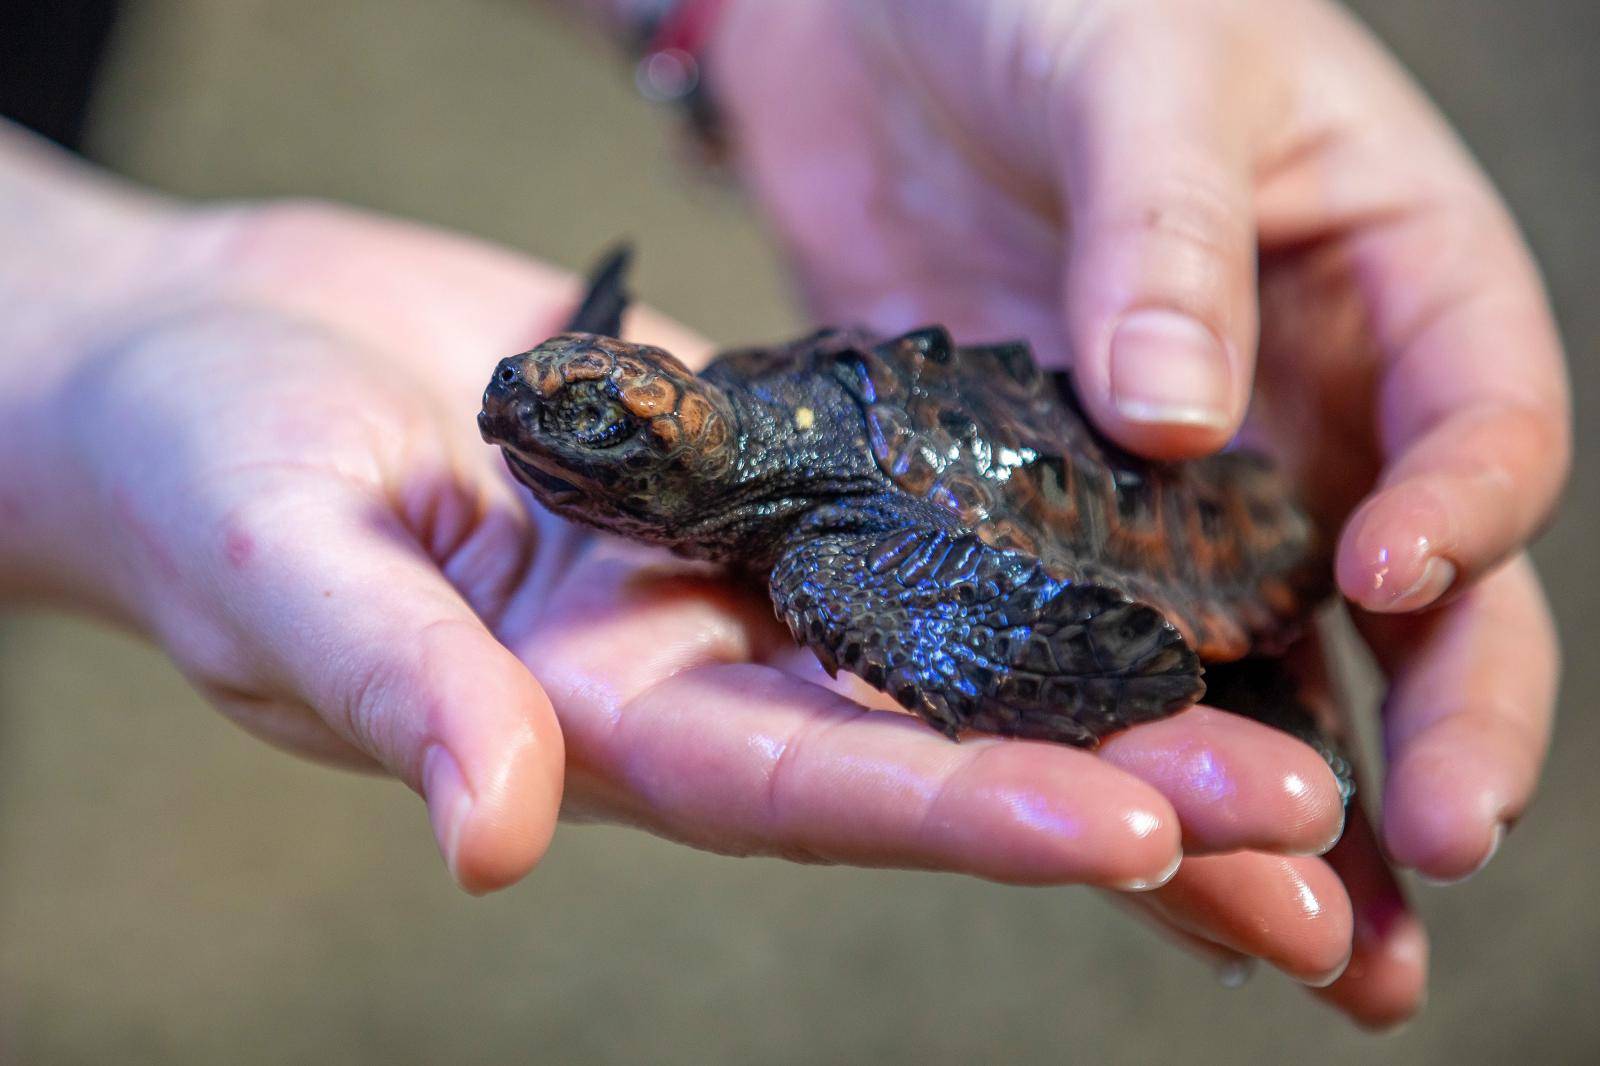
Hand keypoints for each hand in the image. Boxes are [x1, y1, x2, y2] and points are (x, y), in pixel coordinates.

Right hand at [4, 152, 1344, 915]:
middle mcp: (690, 672)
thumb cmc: (199, 463)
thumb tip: (482, 835)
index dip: (955, 812)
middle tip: (1310, 828)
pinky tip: (1176, 557)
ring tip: (1301, 735)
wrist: (208, 358)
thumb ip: (392, 687)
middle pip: (923, 748)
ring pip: (954, 652)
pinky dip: (1043, 556)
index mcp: (586, 724)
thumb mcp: (278, 564)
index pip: (795, 790)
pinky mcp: (759, 475)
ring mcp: (733, 579)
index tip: (1129, 830)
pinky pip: (918, 521)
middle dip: (1111, 795)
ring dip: (1121, 697)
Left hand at [711, 0, 1568, 1025]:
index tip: (1405, 583)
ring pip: (1257, 652)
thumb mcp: (1132, 64)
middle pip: (1404, 585)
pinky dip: (1108, 738)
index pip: (1478, 410)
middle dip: (1435, 720)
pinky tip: (1120, 845)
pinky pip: (1088, 638)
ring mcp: (1168, 472)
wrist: (872, 4)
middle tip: (1431, 856)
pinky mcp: (1038, 509)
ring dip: (1286, 789)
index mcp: (1383, 268)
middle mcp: (1298, 395)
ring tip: (1316, 945)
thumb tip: (1182, 419)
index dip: (1469, 507)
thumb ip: (1163, 228)